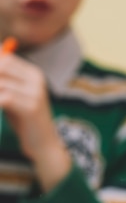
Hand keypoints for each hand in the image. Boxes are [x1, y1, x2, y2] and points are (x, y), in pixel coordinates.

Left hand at [0, 53, 70, 191]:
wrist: (43, 144)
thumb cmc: (24, 120)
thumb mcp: (13, 96)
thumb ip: (2, 81)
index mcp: (34, 74)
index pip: (6, 59)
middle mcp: (37, 80)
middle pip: (2, 67)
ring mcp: (36, 93)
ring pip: (1, 84)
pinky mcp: (32, 108)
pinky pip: (5, 98)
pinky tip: (0, 108)